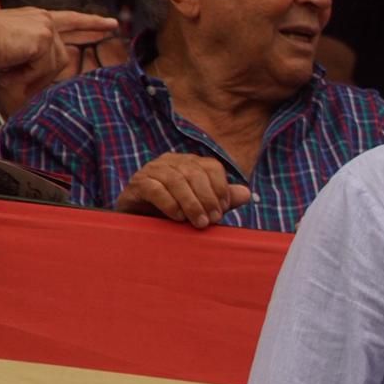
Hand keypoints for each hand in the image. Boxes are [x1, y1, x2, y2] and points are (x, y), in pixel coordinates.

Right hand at [0, 8, 119, 114]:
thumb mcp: (11, 46)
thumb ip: (32, 51)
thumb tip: (47, 69)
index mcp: (35, 17)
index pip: (71, 20)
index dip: (91, 23)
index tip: (111, 24)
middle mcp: (43, 19)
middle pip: (63, 55)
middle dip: (49, 72)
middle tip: (52, 71)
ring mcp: (45, 28)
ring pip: (54, 66)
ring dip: (32, 78)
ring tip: (8, 78)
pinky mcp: (43, 39)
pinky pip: (44, 69)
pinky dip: (26, 77)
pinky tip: (8, 74)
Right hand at [115, 154, 251, 228]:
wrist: (139, 222)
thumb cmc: (174, 212)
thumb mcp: (201, 206)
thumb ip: (222, 199)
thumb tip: (247, 194)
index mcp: (189, 162)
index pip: (211, 166)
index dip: (220, 187)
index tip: (224, 209)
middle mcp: (171, 161)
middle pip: (194, 173)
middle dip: (207, 198)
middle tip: (212, 220)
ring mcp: (152, 170)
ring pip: (176, 180)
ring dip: (191, 203)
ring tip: (198, 222)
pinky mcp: (137, 184)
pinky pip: (155, 189)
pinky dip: (169, 203)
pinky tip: (177, 217)